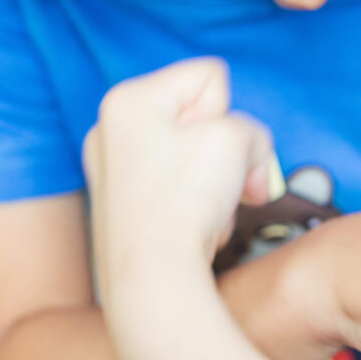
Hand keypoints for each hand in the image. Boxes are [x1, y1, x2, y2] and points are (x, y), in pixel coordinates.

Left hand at [82, 60, 276, 311]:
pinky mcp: (123, 210)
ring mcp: (113, 173)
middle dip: (225, 153)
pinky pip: (178, 191)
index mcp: (126, 99)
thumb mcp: (237, 140)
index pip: (210, 77)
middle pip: (202, 120)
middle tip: (220, 184)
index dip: (229, 115)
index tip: (213, 151)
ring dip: (215, 184)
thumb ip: (251, 132)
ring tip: (205, 213)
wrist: (152, 282)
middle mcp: (109, 131)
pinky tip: (193, 232)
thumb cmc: (183, 203)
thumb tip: (245, 170)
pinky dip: (196, 208)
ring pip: (194, 159)